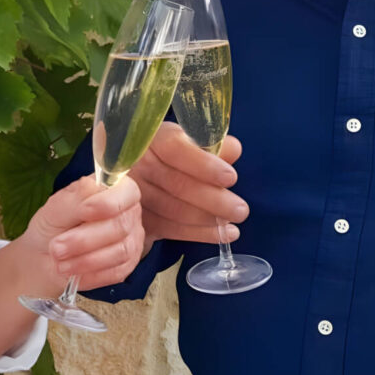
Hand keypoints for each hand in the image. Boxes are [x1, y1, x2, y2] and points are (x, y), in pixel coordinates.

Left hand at [17, 175, 143, 293]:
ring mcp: (131, 240)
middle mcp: (128, 213)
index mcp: (114, 190)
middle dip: (85, 239)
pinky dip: (92, 275)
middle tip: (57, 247)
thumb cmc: (52, 226)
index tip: (83, 211)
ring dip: (86, 260)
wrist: (44, 257)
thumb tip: (94, 185)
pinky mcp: (127, 265)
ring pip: (120, 251)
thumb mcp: (56, 207)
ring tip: (59, 263)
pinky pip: (117, 272)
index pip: (127, 191)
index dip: (108, 203)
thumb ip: (76, 197)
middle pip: (120, 226)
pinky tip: (72, 273)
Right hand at [130, 121, 248, 247]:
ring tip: (232, 224)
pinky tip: (221, 234)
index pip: (174, 149)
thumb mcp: (188, 141)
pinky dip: (198, 234)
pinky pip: (169, 229)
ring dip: (207, 220)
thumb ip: (211, 143)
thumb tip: (233, 149)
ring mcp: (134, 194)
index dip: (204, 164)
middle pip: (176, 184)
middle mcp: (137, 165)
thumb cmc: (172, 155)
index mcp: (151, 139)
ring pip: (173, 210)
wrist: (140, 174)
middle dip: (213, 199)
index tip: (230, 177)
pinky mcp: (139, 218)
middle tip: (240, 210)